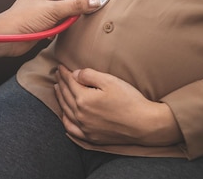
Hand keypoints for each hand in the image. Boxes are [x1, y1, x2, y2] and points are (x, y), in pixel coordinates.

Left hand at [0, 0, 102, 67]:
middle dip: (79, 0)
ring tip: (67, 21)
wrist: (7, 38)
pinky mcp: (46, 22)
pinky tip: (56, 29)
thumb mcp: (52, 10)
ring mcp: (46, 9)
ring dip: (71, 15)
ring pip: (67, 8)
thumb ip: (75, 5)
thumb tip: (95, 1)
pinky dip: (63, 24)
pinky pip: (62, 20)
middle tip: (90, 6)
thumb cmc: (23, 19)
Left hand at [54, 65, 183, 145]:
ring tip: (57, 89)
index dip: (64, 73)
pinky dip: (65, 120)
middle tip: (57, 74)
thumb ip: (89, 75)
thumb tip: (75, 74)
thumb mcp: (110, 81)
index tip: (61, 66)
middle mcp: (80, 114)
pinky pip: (72, 129)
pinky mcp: (92, 137)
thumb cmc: (129, 100)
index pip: (70, 82)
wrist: (145, 124)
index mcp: (83, 99)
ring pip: (66, 111)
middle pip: (66, 95)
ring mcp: (85, 127)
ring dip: (60, 98)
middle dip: (61, 83)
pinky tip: (64, 115)